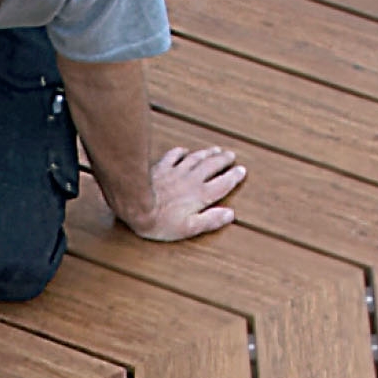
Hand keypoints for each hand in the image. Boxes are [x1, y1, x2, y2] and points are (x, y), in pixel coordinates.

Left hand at [119, 144, 245, 241]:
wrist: (136, 205)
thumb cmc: (161, 221)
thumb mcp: (189, 228)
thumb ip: (210, 220)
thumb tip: (230, 214)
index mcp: (201, 195)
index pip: (223, 183)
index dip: (234, 176)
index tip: (242, 170)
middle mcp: (192, 179)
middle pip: (212, 166)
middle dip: (223, 160)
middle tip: (231, 155)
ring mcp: (176, 171)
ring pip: (196, 158)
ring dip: (207, 153)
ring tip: (216, 150)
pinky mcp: (161, 167)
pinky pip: (174, 155)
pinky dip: (181, 152)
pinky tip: (184, 151)